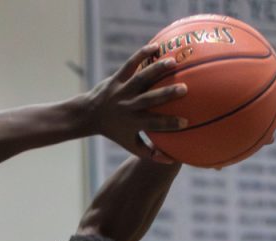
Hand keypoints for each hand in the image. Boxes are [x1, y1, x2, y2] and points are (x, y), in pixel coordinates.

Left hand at [84, 44, 187, 160]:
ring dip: (156, 70)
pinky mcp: (116, 78)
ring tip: (173, 62)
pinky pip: (130, 64)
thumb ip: (150, 152)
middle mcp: (128, 106)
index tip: (186, 121)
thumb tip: (172, 158)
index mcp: (133, 122)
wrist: (89, 115)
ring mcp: (122, 90)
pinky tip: (156, 46)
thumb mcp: (130, 145)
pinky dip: (141, 54)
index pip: (154, 124)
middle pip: (149, 100)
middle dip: (166, 94)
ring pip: (140, 78)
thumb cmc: (115, 131)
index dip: (169, 123)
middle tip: (184, 89)